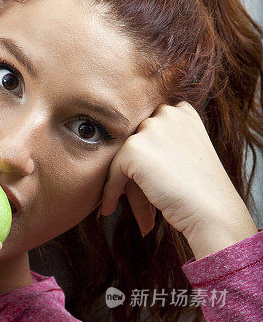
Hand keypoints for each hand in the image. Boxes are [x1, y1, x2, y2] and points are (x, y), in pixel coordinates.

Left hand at [97, 101, 252, 243]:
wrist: (211, 209)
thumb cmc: (201, 191)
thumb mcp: (184, 155)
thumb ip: (160, 146)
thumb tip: (128, 156)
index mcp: (182, 111)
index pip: (149, 129)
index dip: (145, 155)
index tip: (142, 179)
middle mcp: (167, 113)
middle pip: (136, 143)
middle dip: (133, 171)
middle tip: (136, 198)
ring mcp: (150, 128)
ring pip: (123, 157)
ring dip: (123, 182)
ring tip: (125, 205)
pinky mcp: (134, 148)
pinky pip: (113, 171)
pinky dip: (110, 190)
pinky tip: (110, 208)